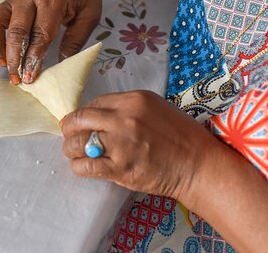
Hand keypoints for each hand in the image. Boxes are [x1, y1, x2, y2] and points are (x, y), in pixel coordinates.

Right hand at [0, 0, 102, 83]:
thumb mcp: (90, 15)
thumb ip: (76, 40)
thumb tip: (62, 65)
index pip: (40, 33)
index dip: (33, 57)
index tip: (30, 77)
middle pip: (16, 30)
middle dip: (14, 57)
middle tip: (16, 79)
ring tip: (4, 65)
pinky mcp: (9, 0)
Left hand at [61, 90, 219, 200]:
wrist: (198, 165)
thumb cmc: (181, 136)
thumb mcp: (155, 108)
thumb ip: (128, 108)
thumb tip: (99, 114)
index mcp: (134, 100)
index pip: (95, 102)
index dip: (85, 113)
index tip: (82, 121)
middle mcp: (124, 118)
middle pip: (80, 118)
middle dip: (69, 127)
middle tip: (69, 134)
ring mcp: (121, 144)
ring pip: (78, 142)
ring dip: (71, 148)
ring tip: (75, 152)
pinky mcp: (120, 168)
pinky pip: (86, 165)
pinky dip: (78, 166)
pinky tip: (82, 166)